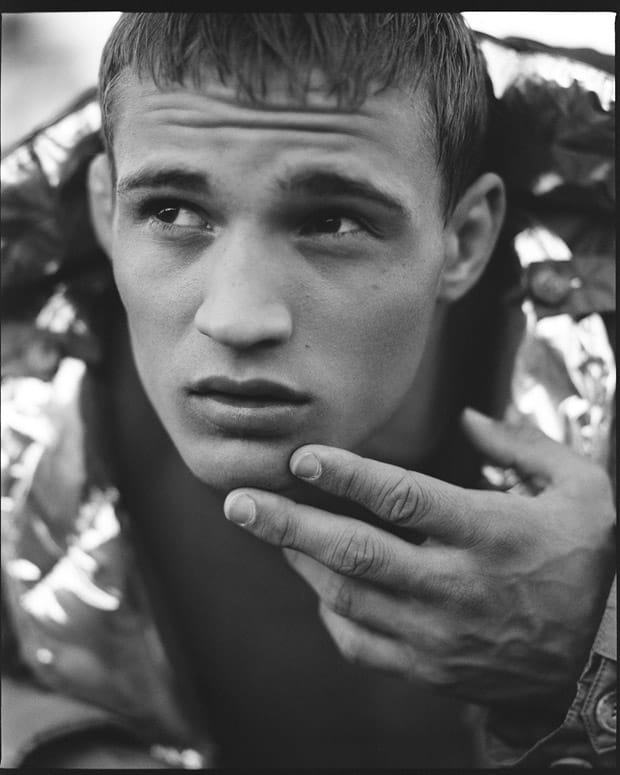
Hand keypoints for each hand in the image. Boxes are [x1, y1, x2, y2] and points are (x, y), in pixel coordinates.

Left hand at [223, 409, 615, 709]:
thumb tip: (470, 417)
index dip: (346, 475)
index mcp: (489, 534)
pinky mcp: (429, 669)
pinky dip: (329, 613)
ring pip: (347, 597)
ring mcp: (437, 634)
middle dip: (289, 523)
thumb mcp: (581, 491)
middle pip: (355, 552)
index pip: (402, 499)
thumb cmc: (586, 564)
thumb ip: (522, 448)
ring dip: (300, 559)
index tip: (301, 457)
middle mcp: (455, 586)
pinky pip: (360, 644)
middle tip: (238, 501)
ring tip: (265, 526)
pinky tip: (317, 584)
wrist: (599, 658)